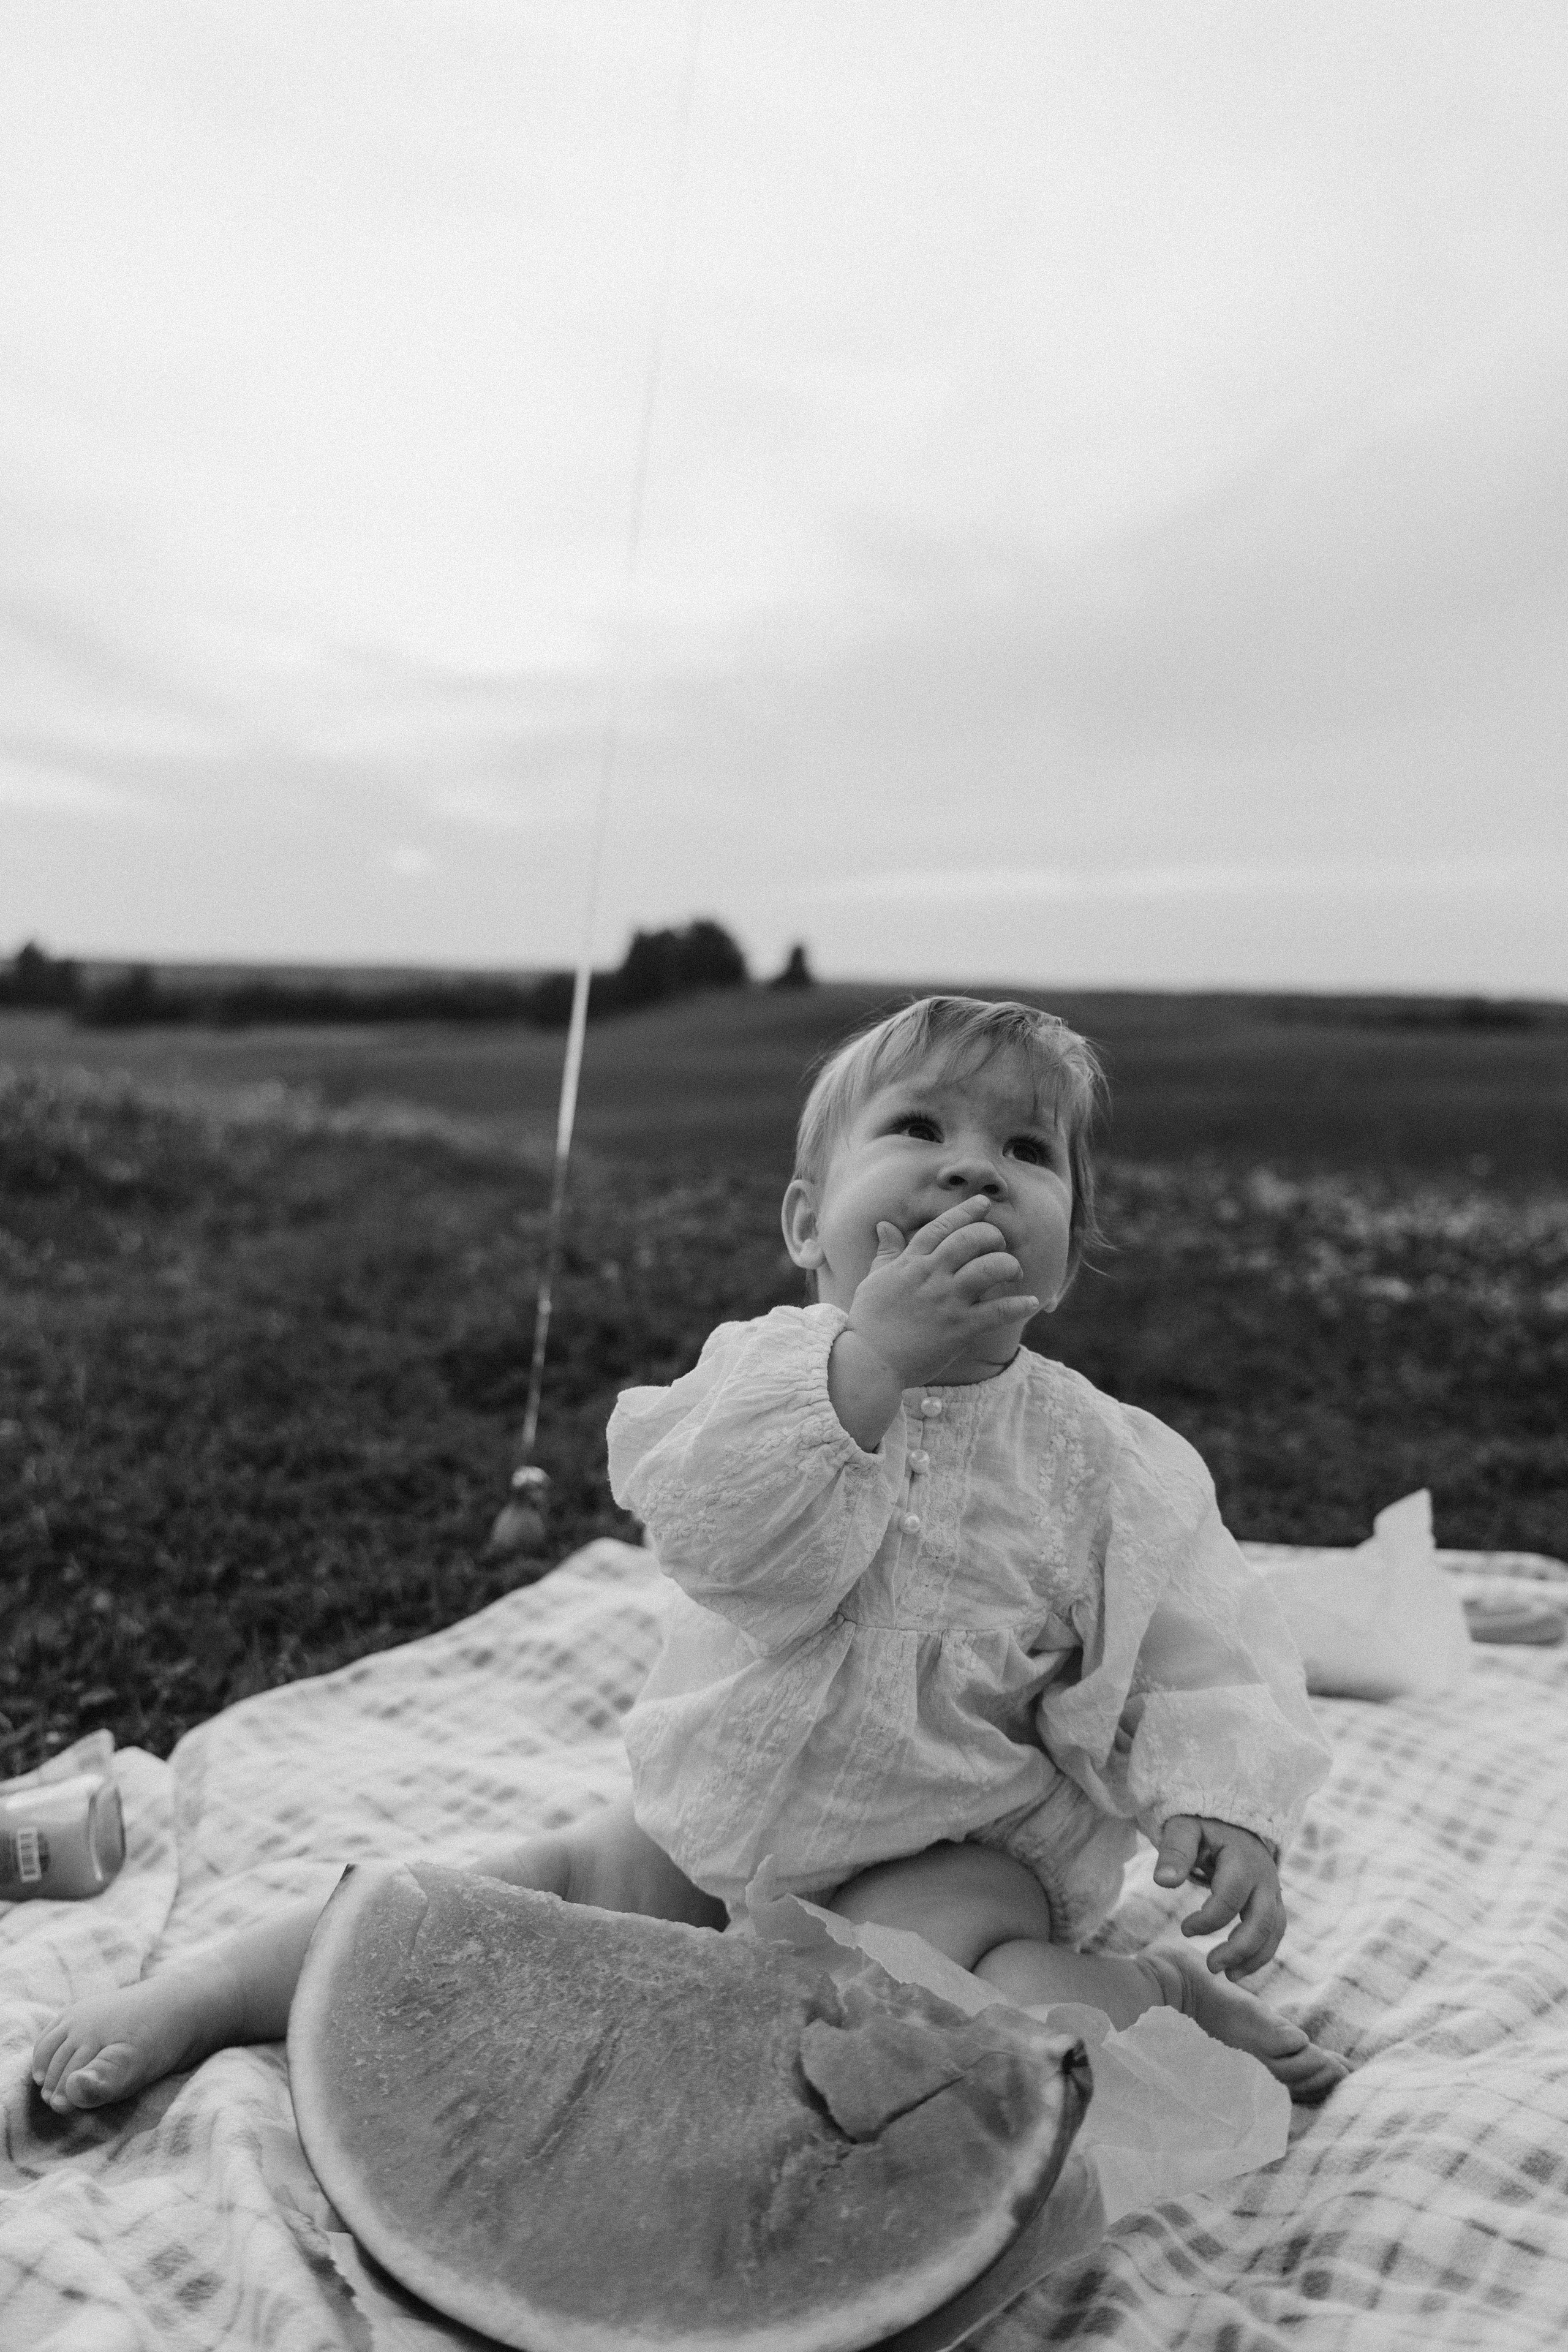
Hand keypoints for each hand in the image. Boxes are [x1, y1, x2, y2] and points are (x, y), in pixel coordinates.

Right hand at [845, 1198, 1039, 1389]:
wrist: (868, 1362)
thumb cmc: (868, 1323)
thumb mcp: (873, 1280)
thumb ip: (886, 1252)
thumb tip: (885, 1225)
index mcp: (911, 1263)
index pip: (943, 1227)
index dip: (967, 1211)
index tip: (984, 1203)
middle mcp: (931, 1276)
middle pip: (971, 1239)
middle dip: (992, 1236)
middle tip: (999, 1245)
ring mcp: (947, 1301)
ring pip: (989, 1268)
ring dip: (1008, 1265)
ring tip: (1014, 1271)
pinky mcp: (960, 1328)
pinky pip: (998, 1312)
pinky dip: (1019, 1306)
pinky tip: (1032, 1302)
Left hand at [1153, 1815, 1284, 1978]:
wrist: (1230, 1820)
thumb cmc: (1201, 1825)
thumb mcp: (1183, 1829)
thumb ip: (1175, 1853)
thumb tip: (1163, 1882)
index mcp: (1242, 1858)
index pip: (1231, 1896)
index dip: (1208, 1919)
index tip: (1184, 1929)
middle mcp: (1264, 1876)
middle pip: (1262, 1920)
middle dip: (1239, 1948)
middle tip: (1210, 1966)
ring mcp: (1273, 1890)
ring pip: (1274, 1930)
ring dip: (1254, 1957)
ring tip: (1227, 1975)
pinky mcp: (1273, 1901)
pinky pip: (1275, 1932)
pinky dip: (1261, 1953)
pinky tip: (1239, 1969)